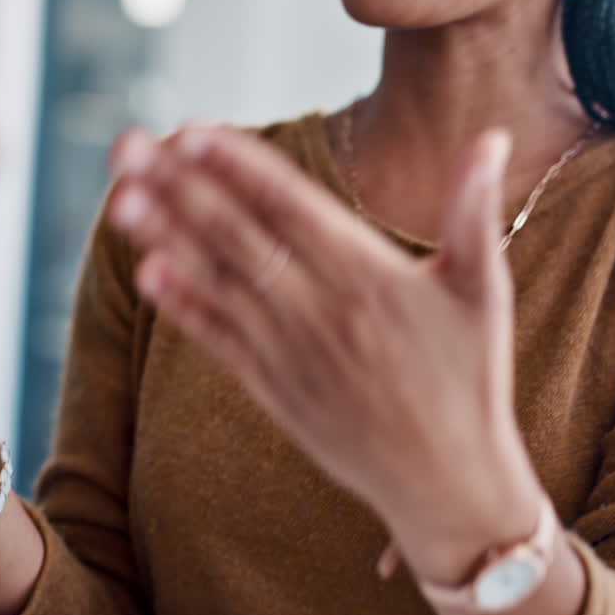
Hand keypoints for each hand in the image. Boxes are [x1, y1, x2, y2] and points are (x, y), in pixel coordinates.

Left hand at [105, 124, 543, 584]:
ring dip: (167, 239)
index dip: (239, 167)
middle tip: (128, 146)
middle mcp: (321, 312)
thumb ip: (475, 214)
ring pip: (221, 285)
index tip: (192, 131)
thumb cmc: (470, 381)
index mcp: (370, 277)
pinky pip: (222, 342)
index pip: (292, 207)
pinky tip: (147, 273)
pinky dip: (185, 308)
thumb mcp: (485, 293)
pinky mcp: (275, 392)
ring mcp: (292, 354)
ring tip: (120, 199)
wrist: (447, 484)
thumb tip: (494, 138)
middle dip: (180, 188)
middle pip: (241, 238)